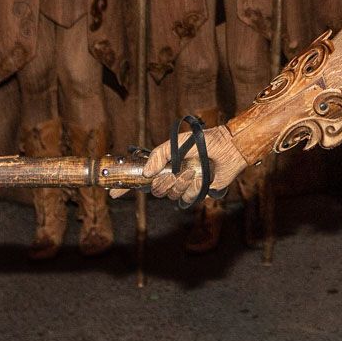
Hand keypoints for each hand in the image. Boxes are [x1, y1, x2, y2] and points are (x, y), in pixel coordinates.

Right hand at [114, 122, 243, 200]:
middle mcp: (172, 176)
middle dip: (163, 182)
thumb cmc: (204, 141)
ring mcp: (184, 186)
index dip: (126, 187)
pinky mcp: (197, 193)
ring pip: (170, 195)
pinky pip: (187, 198)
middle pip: (155, 190)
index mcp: (164, 165)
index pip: (140, 179)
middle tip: (175, 172)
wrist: (228, 148)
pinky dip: (192, 188)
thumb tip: (147, 173)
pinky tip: (201, 178)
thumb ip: (159, 155)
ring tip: (193, 170)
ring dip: (180, 183)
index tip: (113, 193)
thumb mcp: (177, 142)